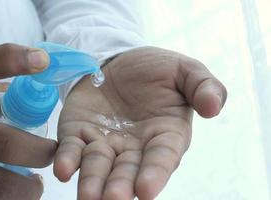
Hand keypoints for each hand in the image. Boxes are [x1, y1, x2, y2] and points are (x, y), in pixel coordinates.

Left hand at [54, 47, 226, 199]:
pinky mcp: (79, 134)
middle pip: (127, 171)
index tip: (145, 190)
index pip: (162, 158)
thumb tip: (214, 107)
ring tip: (87, 196)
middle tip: (112, 199)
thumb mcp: (184, 70)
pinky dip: (68, 160)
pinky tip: (63, 170)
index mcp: (164, 135)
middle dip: (119, 186)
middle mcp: (134, 147)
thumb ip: (202, 86)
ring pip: (98, 167)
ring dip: (92, 182)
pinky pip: (72, 149)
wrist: (118, 61)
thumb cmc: (155, 69)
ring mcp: (104, 143)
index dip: (154, 174)